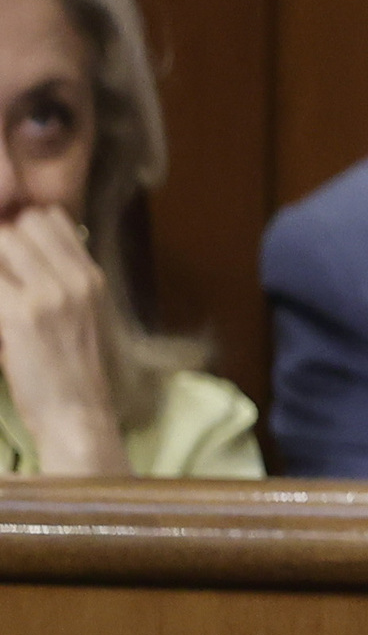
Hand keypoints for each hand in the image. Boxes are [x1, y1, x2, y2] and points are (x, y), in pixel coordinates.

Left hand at [0, 207, 125, 474]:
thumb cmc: (72, 371)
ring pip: (1, 240)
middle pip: (21, 224)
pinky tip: (0, 315)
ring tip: (2, 295)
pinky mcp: (20, 314)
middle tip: (3, 278)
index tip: (10, 253)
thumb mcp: (80, 315)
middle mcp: (75, 280)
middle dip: (1, 240)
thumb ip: (59, 276)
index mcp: (91, 278)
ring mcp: (49, 295)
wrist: (76, 417)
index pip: (50, 217)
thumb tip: (17, 238)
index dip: (22, 226)